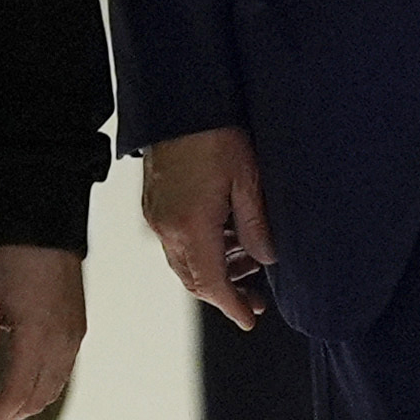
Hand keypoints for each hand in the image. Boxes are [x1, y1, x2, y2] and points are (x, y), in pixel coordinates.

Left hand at [0, 245, 86, 419]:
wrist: (46, 231)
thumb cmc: (12, 261)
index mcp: (35, 336)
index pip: (16, 393)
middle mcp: (60, 343)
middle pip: (37, 398)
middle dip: (10, 415)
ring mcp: (73, 339)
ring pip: (53, 390)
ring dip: (26, 405)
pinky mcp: (78, 332)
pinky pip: (63, 373)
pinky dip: (42, 388)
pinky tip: (22, 384)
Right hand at [140, 127, 274, 331]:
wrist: (179, 100)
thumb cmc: (213, 132)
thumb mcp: (248, 180)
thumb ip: (256, 226)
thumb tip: (265, 258)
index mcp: (191, 227)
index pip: (211, 283)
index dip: (232, 306)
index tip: (248, 319)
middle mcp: (167, 228)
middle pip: (194, 279)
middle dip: (224, 294)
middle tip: (254, 299)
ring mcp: (157, 216)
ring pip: (185, 262)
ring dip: (214, 270)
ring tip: (248, 263)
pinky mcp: (154, 204)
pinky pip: (177, 242)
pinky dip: (202, 250)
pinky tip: (226, 239)